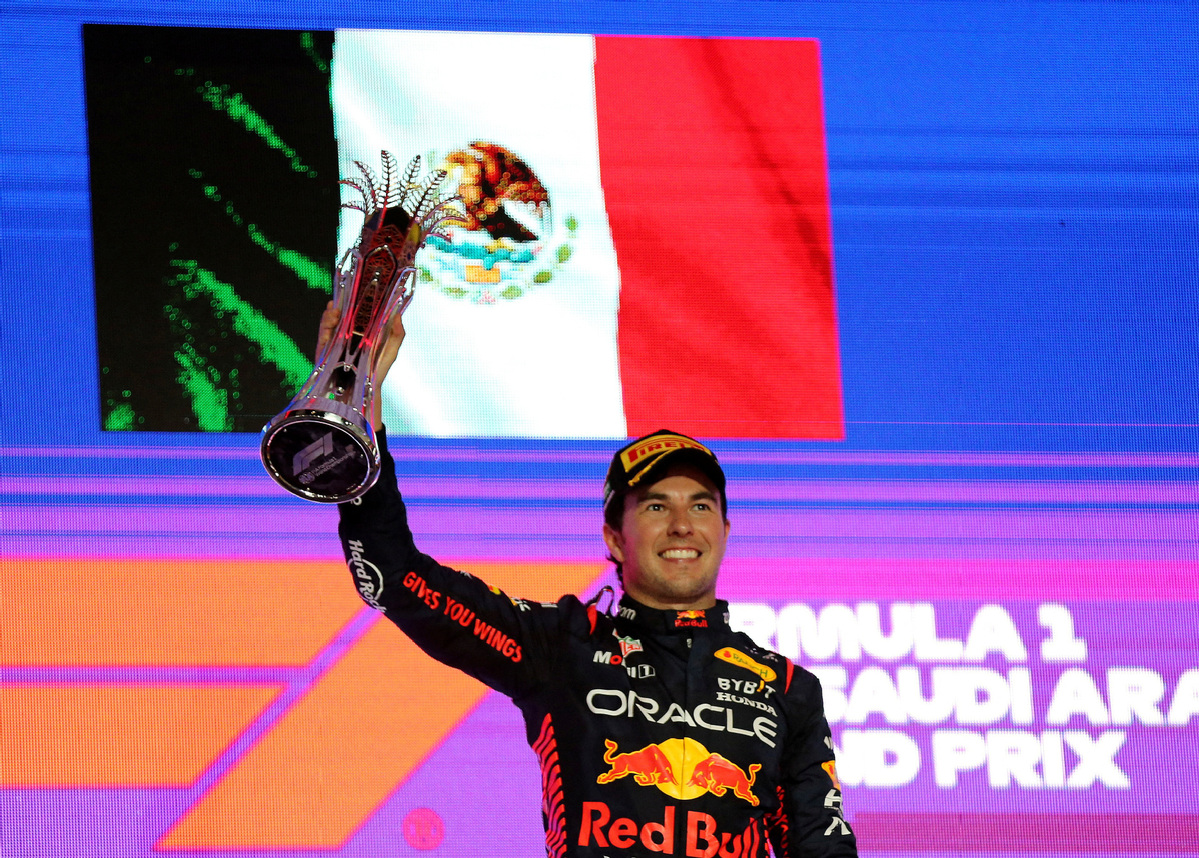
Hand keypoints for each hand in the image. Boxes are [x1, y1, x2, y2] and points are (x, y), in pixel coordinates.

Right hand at [315, 301, 405, 430]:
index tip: (359, 289)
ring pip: (330, 321)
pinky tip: (331, 318)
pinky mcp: (325, 348)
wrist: (364, 392)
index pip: (357, 312)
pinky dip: (325, 323)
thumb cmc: (378, 371)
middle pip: (341, 313)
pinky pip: (322, 332)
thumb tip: (398, 313)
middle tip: (345, 296)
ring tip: (336, 309)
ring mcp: (335, 340)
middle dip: (342, 303)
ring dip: (332, 312)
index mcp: (362, 332)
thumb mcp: (391, 351)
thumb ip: (397, 334)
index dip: (356, 300)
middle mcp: (347, 334)